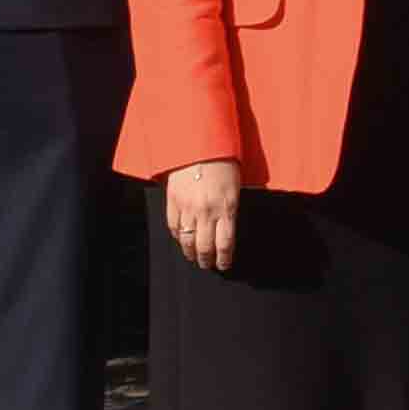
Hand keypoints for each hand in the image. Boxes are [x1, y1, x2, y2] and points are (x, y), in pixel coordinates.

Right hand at [163, 156, 247, 271]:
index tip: (223, 265)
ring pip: (187, 240)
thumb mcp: (235, 188)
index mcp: (227, 208)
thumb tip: (227, 230)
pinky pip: (173, 226)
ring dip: (190, 252)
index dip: (223, 259)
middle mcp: (207, 211)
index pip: (225, 244)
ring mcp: (188, 207)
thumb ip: (230, 210)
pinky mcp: (173, 201)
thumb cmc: (223, 162)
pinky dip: (177, 236)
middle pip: (205, 247)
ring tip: (193, 257)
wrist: (200, 144)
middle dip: (207, 260)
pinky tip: (181, 239)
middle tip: (207, 264)